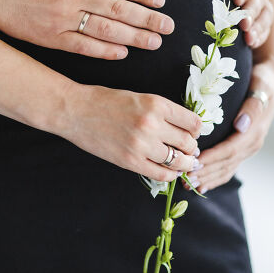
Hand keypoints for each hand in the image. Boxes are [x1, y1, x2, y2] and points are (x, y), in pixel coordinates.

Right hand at [0, 0, 174, 59]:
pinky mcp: (49, 37)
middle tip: (169, 27)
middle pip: (118, 8)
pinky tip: (121, 52)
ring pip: (105, 29)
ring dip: (133, 37)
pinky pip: (82, 46)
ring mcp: (61, 19)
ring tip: (154, 42)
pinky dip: (103, 50)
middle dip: (147, 18)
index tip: (161, 0)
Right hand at [62, 84, 202, 181]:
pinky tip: (170, 172)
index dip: (197, 130)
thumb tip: (185, 128)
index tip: (194, 133)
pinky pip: (161, 174)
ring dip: (185, 164)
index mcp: (157, 103)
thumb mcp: (139, 97)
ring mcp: (141, 144)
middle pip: (188, 143)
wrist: (76, 110)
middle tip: (190, 150)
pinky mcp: (130, 161)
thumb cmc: (106, 100)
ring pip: (178, 161)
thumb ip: (162, 111)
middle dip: (192, 148)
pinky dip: (170, 175)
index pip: (193, 122)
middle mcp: (152, 124)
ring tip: (185, 163)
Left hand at [182, 56, 273, 192]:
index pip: (230, 150)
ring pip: (226, 169)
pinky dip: (215, 178)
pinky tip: (202, 186)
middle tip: (184, 177)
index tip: (194, 163)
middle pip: (226, 163)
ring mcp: (247, 149)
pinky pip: (228, 168)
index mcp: (254, 132)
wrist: (271, 83)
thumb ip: (252, 108)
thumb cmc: (262, 83)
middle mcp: (251, 144)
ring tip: (187, 184)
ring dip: (207, 178)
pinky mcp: (242, 149)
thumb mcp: (260, 89)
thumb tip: (241, 125)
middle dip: (205, 172)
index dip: (211, 158)